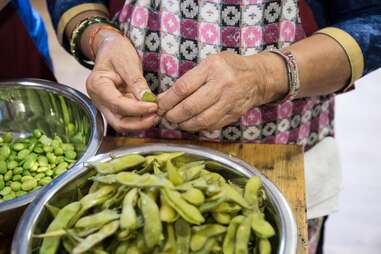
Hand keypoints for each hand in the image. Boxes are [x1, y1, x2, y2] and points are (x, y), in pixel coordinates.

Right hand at [85, 26, 158, 132]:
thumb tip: (147, 99)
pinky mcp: (115, 108)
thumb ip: (136, 81)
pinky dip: (140, 118)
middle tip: (157, 115)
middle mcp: (98, 100)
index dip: (137, 109)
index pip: (117, 104)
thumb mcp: (127, 61)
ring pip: (123, 124)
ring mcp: (106, 106)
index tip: (154, 106)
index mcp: (97, 85)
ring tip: (157, 114)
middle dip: (139, 123)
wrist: (111, 48)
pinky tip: (152, 112)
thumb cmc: (117, 51)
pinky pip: (128, 118)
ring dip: (141, 123)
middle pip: (118, 122)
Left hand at [158, 51, 286, 131]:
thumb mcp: (208, 64)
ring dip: (184, 124)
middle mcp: (222, 85)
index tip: (159, 105)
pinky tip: (191, 123)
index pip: (183, 88)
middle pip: (190, 107)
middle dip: (173, 115)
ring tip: (177, 121)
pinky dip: (197, 127)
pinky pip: (211, 126)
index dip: (167, 100)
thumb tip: (165, 98)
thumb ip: (187, 80)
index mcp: (212, 68)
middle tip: (166, 116)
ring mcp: (230, 102)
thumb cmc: (228, 67)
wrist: (257, 78)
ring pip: (201, 120)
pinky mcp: (234, 115)